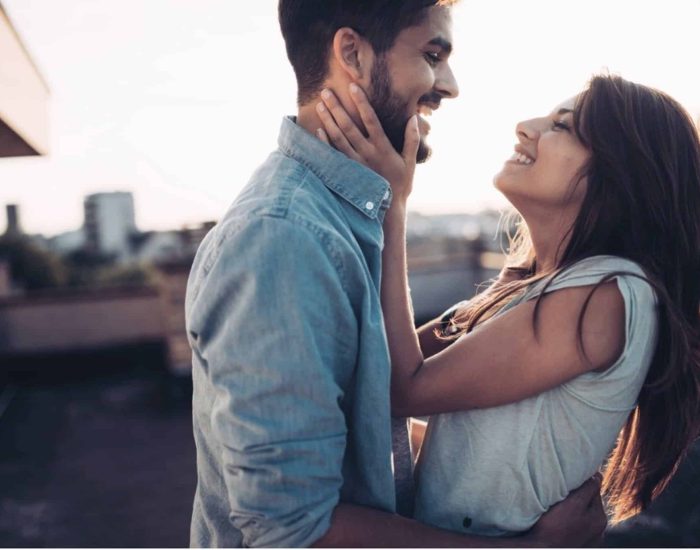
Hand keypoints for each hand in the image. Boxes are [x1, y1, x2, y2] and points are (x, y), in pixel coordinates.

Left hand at [316, 84, 419, 202]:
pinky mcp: (347, 172)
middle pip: (349, 126)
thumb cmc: (401, 184)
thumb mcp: (410, 162)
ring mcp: (355, 164)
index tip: (353, 86)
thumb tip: (414, 118)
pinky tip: (318, 130)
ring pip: (339, 139)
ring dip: (328, 121)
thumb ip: (412, 139)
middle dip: (337, 107)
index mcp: (383, 148)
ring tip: (320, 105)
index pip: (371, 120)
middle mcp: (367, 154)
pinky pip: (334, 155)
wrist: (388, 210)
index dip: (361, 103)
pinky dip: (325, 142)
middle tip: (326, 91)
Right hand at [528, 474, 606, 546]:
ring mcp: (589, 541)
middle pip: (588, 503)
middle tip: (561, 494)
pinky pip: (576, 527)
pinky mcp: (578, 546)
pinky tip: (559, 522)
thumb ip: (588, 488)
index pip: (594, 490)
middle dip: (578, 497)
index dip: (581, 482)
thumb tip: (598, 475)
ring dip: (574, 510)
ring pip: (582, 516)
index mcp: (600, 518)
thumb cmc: (555, 527)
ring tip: (558, 509)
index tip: (567, 480)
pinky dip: (570, 522)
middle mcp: (599, 531)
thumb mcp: (573, 503)